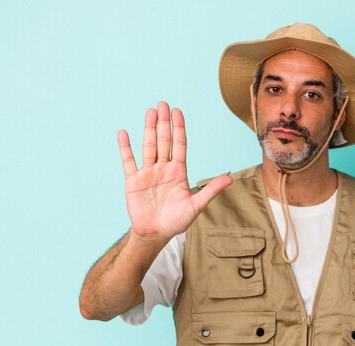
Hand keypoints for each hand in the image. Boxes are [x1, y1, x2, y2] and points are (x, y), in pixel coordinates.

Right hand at [117, 101, 232, 240]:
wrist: (156, 233)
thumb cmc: (177, 221)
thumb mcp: (196, 206)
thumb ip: (210, 190)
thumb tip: (230, 179)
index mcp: (179, 171)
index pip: (179, 145)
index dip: (178, 128)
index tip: (177, 112)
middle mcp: (163, 168)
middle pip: (164, 141)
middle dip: (163, 123)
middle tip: (162, 104)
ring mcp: (148, 173)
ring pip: (148, 146)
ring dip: (148, 129)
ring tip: (149, 112)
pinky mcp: (133, 180)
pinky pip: (129, 161)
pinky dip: (125, 148)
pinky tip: (124, 133)